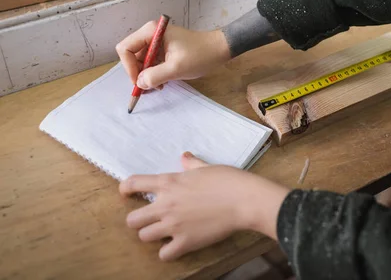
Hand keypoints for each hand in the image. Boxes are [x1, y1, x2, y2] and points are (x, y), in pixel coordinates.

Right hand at [116, 21, 230, 89]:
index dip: (129, 67)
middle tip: (149, 87)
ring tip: (159, 85)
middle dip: (138, 73)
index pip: (126, 49)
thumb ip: (155, 76)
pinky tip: (163, 81)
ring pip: (141, 60)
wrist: (220, 49)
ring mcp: (157, 41)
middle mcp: (151, 34)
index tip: (140, 82)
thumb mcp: (176, 68)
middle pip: (132, 55)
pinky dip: (154, 72)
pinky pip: (151, 61)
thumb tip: (140, 83)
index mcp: (151, 32)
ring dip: (147, 75)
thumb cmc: (201, 55)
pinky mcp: (164, 48)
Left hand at [119, 153, 289, 260]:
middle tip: (150, 220)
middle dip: (138, 220)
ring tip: (164, 234)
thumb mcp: (206, 167)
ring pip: (144, 237)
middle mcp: (165, 205)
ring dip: (152, 236)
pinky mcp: (185, 242)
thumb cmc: (228, 179)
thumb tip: (184, 157)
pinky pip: (164, 255)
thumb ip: (191, 164)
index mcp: (169, 183)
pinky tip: (177, 246)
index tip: (126, 193)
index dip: (125, 189)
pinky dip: (168, 252)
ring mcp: (173, 225)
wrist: (244, 200)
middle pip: (132, 220)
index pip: (134, 184)